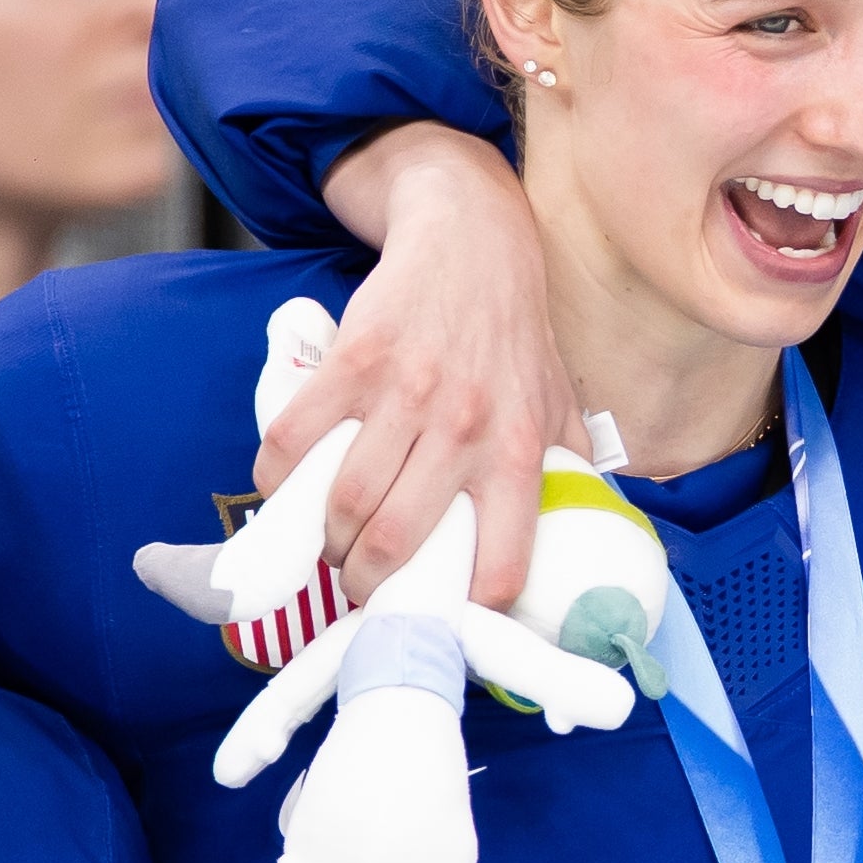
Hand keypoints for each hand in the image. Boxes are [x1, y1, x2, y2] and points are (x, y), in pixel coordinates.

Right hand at [262, 126, 575, 606]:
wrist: (473, 243)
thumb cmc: (515, 339)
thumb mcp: (561, 406)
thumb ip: (569, 472)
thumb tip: (585, 537)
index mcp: (521, 451)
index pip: (500, 561)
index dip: (466, 608)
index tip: (441, 619)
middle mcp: (465, 428)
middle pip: (396, 542)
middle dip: (367, 583)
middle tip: (361, 586)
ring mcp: (404, 394)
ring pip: (343, 502)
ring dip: (325, 541)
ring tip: (330, 544)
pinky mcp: (352, 363)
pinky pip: (294, 443)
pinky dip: (277, 483)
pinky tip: (287, 491)